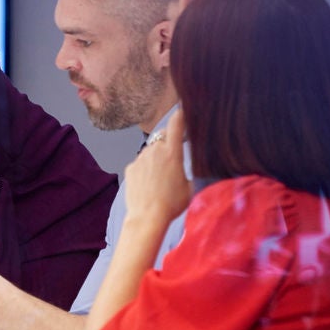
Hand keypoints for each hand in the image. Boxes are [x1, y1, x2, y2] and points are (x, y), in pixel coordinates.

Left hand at [122, 110, 192, 228]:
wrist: (147, 217)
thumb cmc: (171, 205)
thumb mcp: (191, 188)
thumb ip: (193, 172)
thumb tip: (199, 169)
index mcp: (173, 153)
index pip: (176, 124)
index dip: (180, 115)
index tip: (183, 112)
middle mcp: (155, 151)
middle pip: (162, 136)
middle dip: (167, 142)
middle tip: (173, 159)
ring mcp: (140, 158)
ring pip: (150, 150)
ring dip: (156, 156)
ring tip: (161, 178)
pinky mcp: (130, 168)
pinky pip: (139, 162)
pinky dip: (144, 168)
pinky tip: (149, 183)